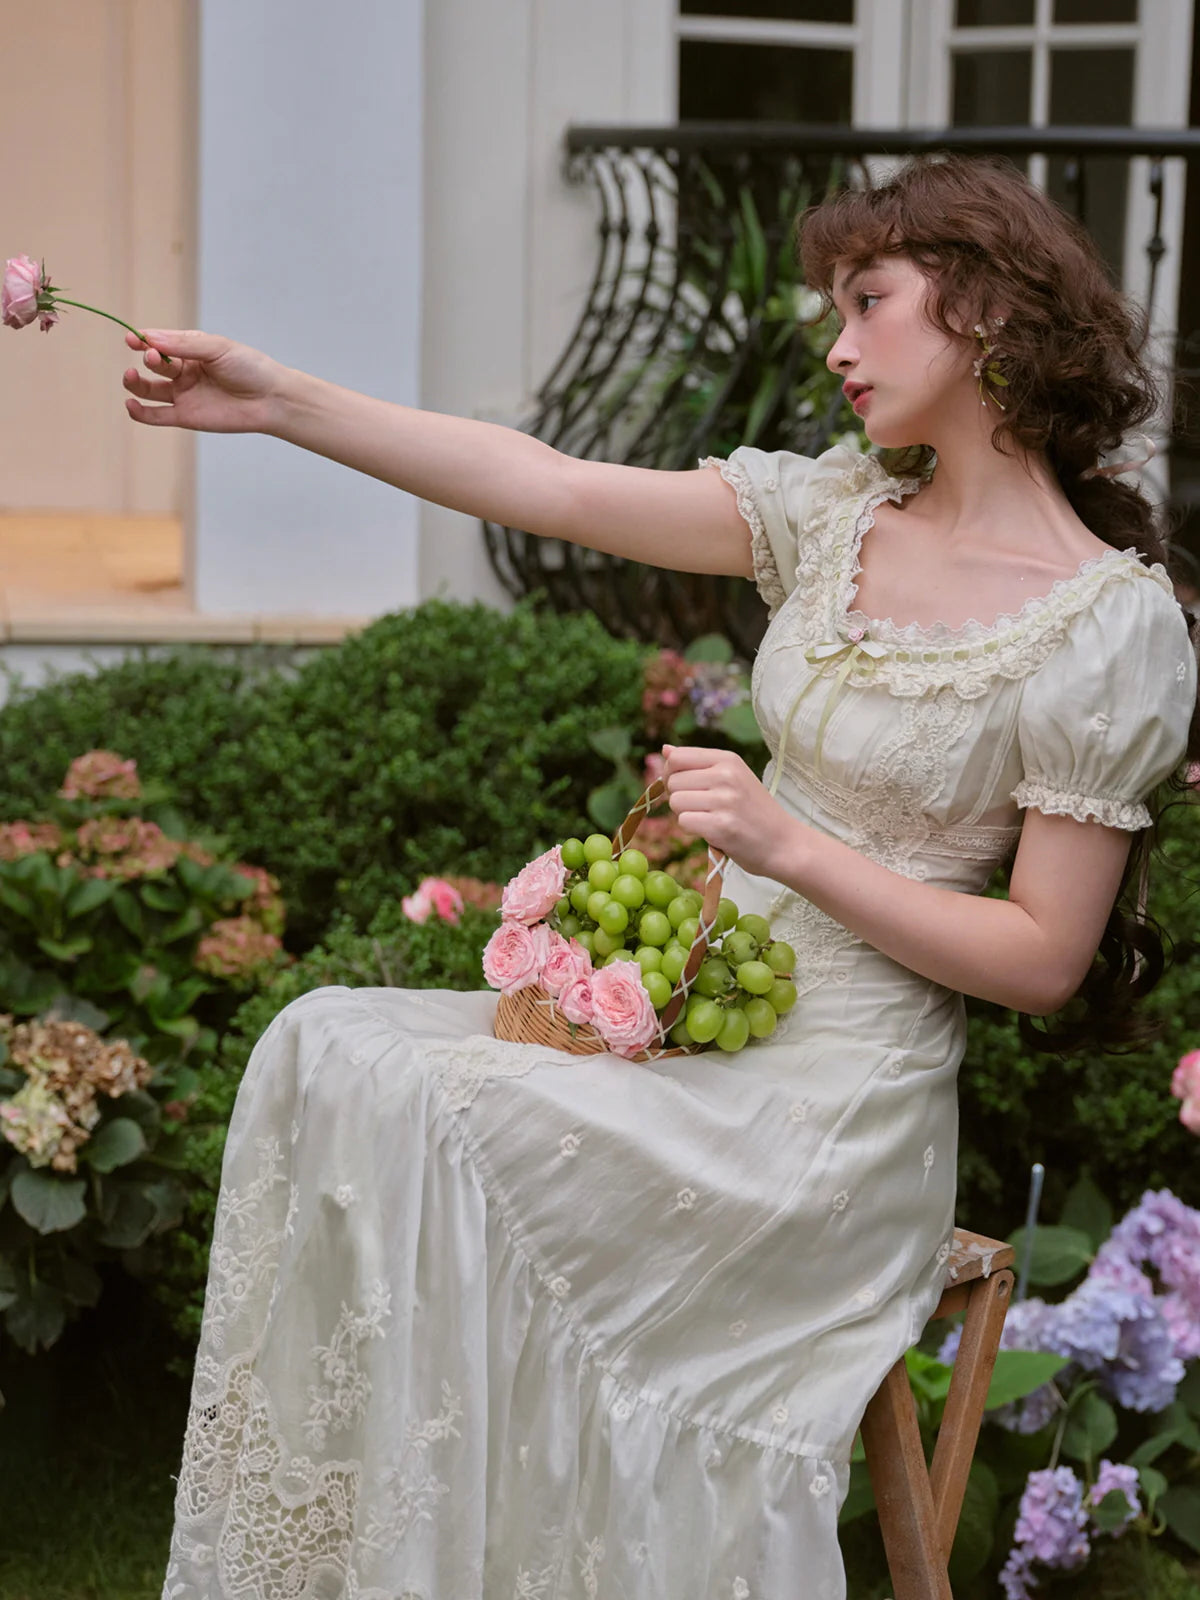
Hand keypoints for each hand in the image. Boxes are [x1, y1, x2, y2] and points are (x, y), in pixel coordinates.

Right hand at [122, 328, 290, 434]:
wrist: (270, 399)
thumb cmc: (249, 368)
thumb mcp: (217, 348)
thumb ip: (184, 344)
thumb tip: (149, 337)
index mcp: (191, 349)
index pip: (159, 342)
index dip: (143, 340)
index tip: (132, 338)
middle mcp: (184, 371)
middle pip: (154, 364)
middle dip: (149, 359)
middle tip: (153, 357)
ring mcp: (184, 394)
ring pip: (148, 389)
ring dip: (135, 383)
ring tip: (130, 377)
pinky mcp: (186, 417)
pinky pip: (156, 416)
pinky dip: (140, 413)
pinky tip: (130, 405)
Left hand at [661, 744, 801, 881]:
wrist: (784, 843)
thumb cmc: (754, 811)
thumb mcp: (733, 777)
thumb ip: (698, 764)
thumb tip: (665, 749)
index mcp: (728, 759)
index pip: (677, 757)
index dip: (670, 774)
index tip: (685, 787)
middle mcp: (726, 775)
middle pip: (672, 781)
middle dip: (679, 797)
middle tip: (703, 808)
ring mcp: (724, 800)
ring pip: (675, 802)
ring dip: (686, 814)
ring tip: (710, 819)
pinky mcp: (721, 826)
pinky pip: (684, 822)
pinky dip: (693, 830)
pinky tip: (713, 831)